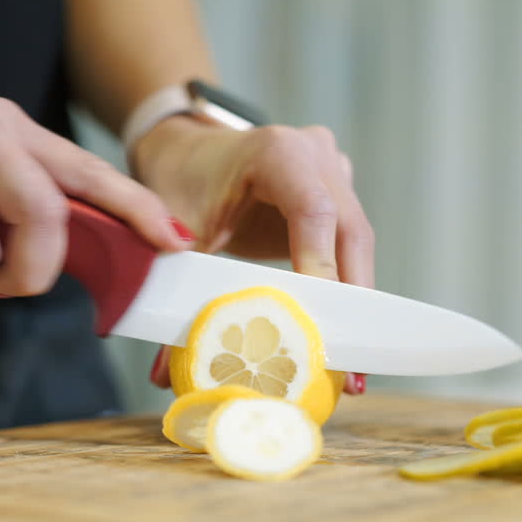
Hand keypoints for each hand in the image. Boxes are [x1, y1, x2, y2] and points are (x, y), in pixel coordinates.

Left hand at [133, 116, 373, 393]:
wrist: (186, 149)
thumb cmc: (181, 181)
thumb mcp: (176, 229)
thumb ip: (177, 291)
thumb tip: (165, 372)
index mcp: (278, 152)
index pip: (314, 211)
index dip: (322, 268)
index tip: (321, 325)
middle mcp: (316, 155)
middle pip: (349, 233)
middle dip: (351, 304)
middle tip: (351, 371)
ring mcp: (334, 172)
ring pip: (356, 245)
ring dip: (355, 304)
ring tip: (352, 367)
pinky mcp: (339, 194)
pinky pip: (350, 246)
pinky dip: (345, 289)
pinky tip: (341, 334)